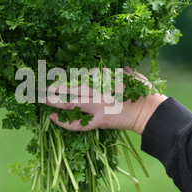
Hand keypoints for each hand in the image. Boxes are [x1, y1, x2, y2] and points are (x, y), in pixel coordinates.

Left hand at [44, 67, 166, 134]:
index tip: (55, 76)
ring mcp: (97, 107)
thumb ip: (120, 70)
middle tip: (42, 86)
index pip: (80, 75)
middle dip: (56, 86)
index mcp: (105, 79)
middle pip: (72, 87)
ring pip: (71, 102)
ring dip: (54, 100)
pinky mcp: (99, 121)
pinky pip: (79, 124)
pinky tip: (52, 118)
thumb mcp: (131, 75)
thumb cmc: (142, 92)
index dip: (66, 77)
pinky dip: (64, 122)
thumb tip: (115, 67)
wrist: (150, 112)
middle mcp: (99, 91)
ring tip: (41, 99)